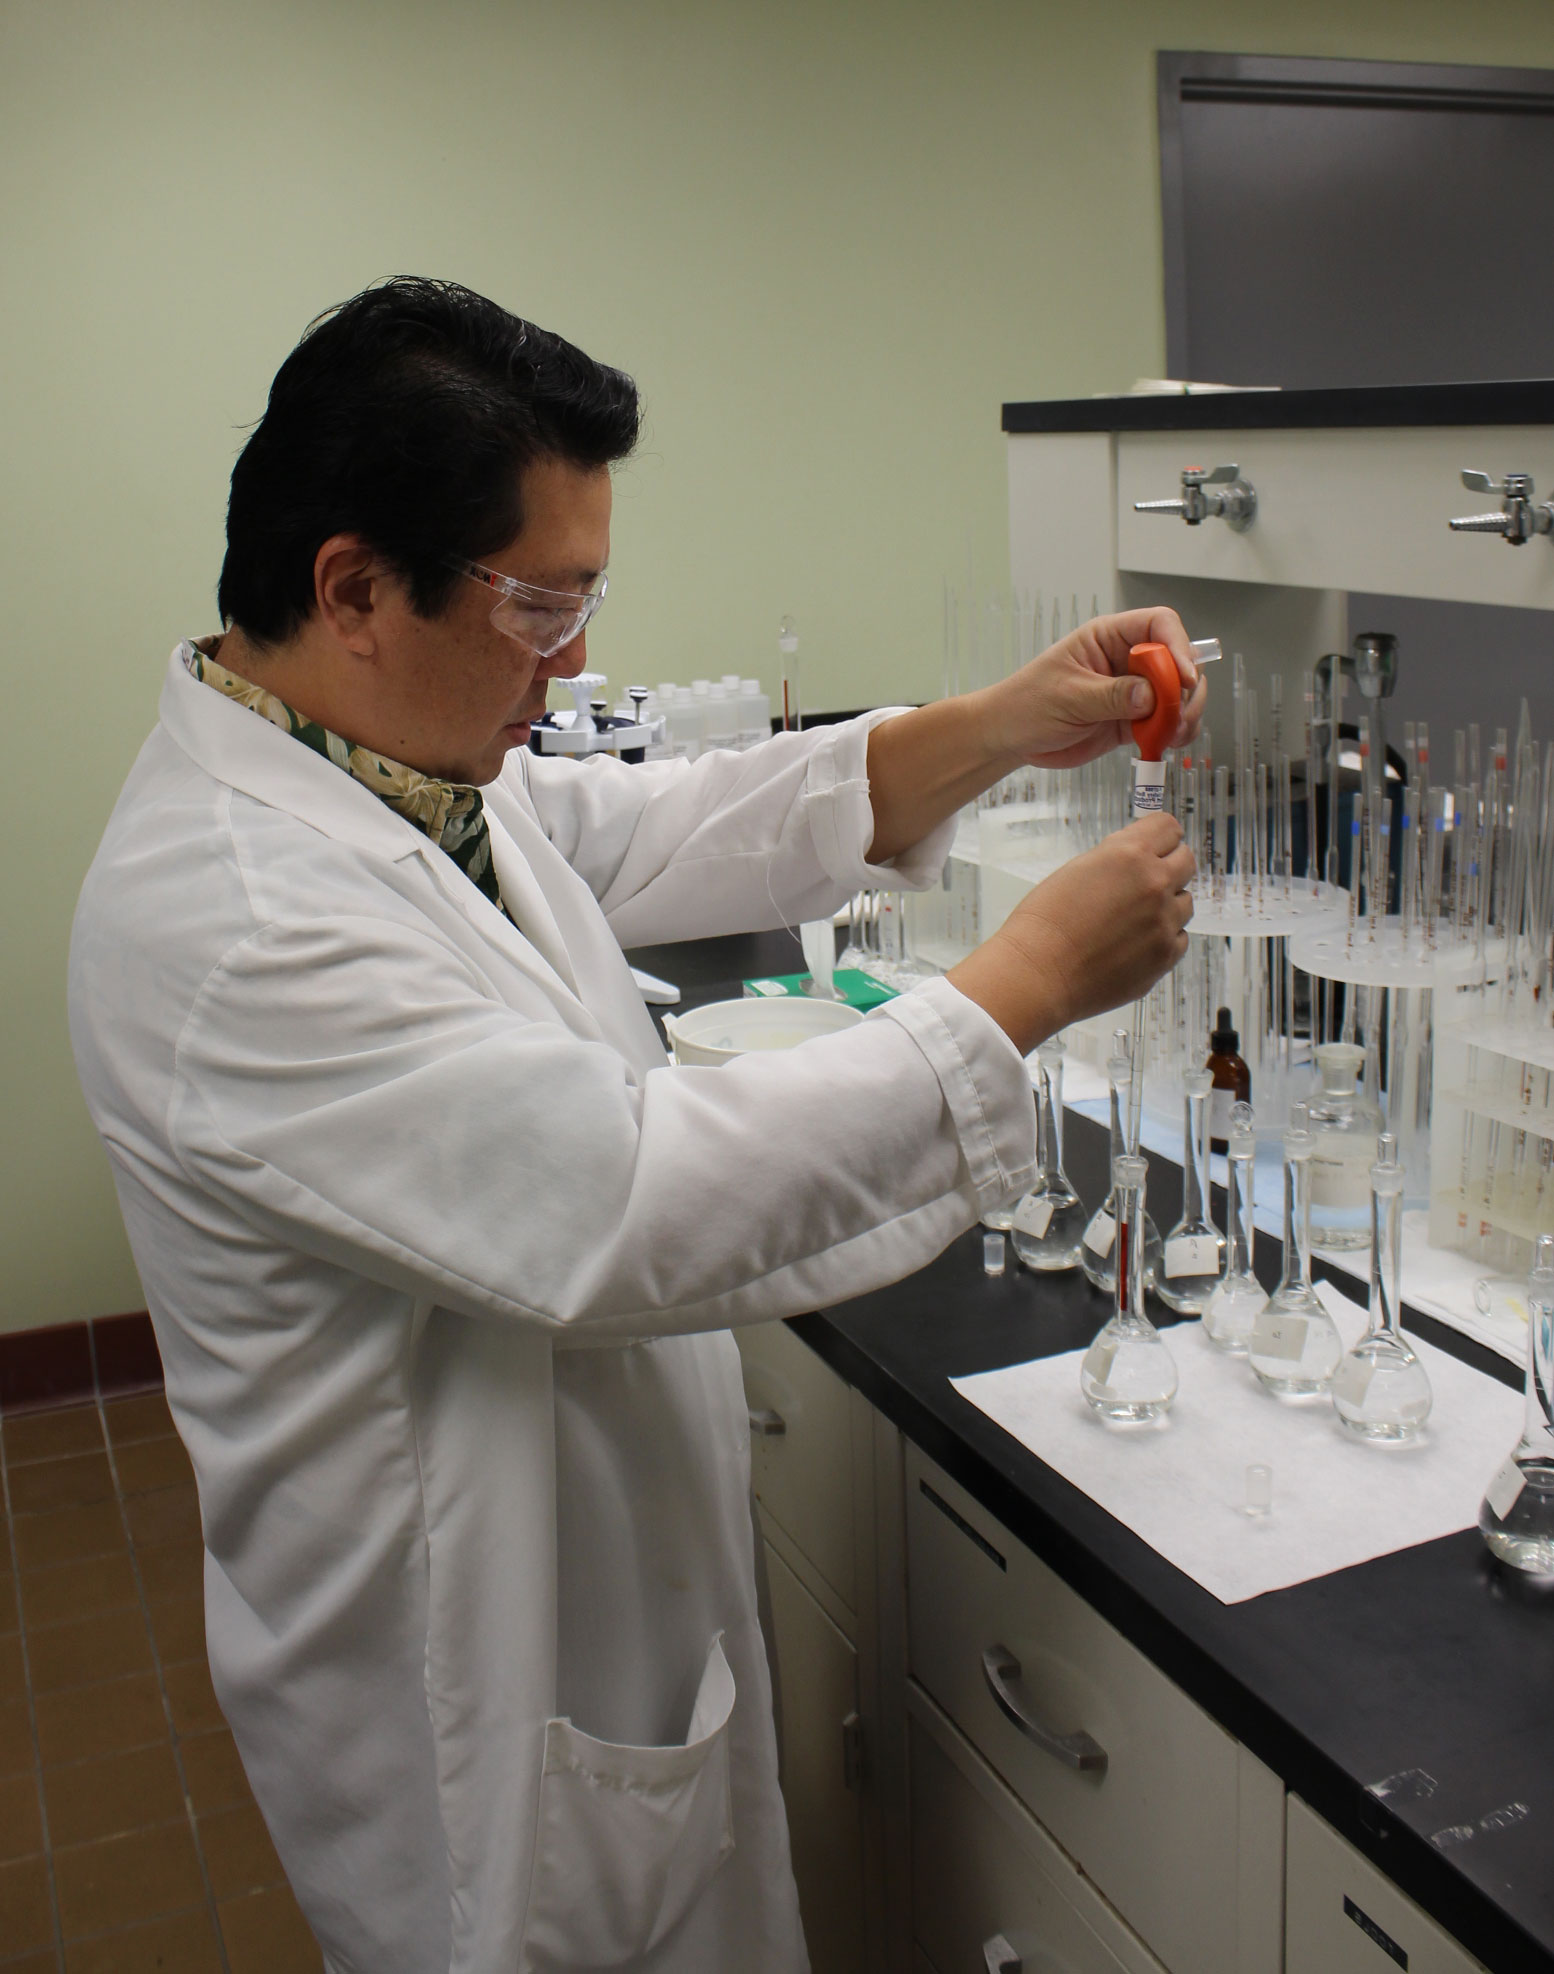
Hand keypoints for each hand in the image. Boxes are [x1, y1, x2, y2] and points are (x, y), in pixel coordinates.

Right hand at [947, 815, 1194, 1054]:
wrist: (1037, 975)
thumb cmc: (1044, 924)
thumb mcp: (1077, 870)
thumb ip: (1116, 860)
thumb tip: (1139, 859)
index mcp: (1129, 855)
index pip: (1169, 828)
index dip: (1160, 837)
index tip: (1155, 845)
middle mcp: (1154, 884)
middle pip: (1186, 861)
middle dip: (1168, 866)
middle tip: (1144, 882)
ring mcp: (1164, 922)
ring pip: (1185, 902)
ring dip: (1166, 905)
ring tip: (1132, 920)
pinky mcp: (1166, 956)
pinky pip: (1179, 937)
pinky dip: (1162, 938)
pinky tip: (1133, 944)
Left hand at [974, 607, 1207, 771]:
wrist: (1011, 738)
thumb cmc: (1027, 704)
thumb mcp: (1068, 696)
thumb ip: (1111, 695)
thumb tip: (1151, 695)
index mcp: (1108, 637)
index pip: (1158, 624)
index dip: (1178, 645)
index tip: (1184, 677)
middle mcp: (1127, 660)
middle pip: (1177, 660)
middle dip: (1185, 686)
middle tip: (1176, 713)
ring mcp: (1133, 691)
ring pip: (1179, 693)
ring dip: (1185, 712)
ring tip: (1173, 733)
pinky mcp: (1133, 720)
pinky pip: (1167, 722)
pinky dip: (1176, 732)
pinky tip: (1167, 742)